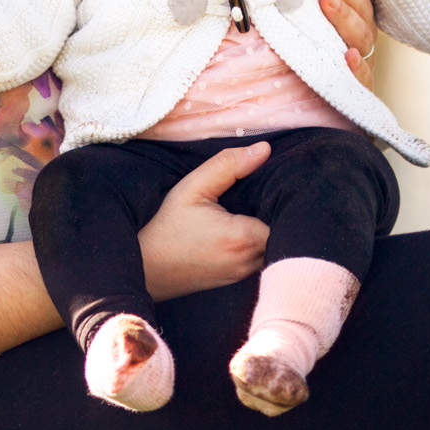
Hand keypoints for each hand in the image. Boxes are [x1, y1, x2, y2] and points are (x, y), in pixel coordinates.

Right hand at [138, 142, 270, 300]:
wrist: (144, 267)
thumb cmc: (165, 227)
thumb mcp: (193, 187)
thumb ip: (229, 165)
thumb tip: (264, 149)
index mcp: (242, 238)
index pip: (286, 216)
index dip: (285, 198)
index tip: (276, 182)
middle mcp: (248, 261)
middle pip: (284, 233)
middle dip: (281, 212)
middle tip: (270, 191)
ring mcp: (243, 275)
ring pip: (275, 248)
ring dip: (272, 229)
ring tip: (258, 207)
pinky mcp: (236, 280)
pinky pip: (261, 259)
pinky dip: (260, 243)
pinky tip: (247, 226)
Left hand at [318, 0, 377, 89]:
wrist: (321, 105)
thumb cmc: (315, 46)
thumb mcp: (315, 16)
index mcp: (356, 13)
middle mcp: (363, 33)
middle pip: (360, 7)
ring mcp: (364, 59)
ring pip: (361, 36)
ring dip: (345, 17)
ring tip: (327, 0)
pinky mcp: (361, 88)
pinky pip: (364, 79)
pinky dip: (358, 68)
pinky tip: (349, 56)